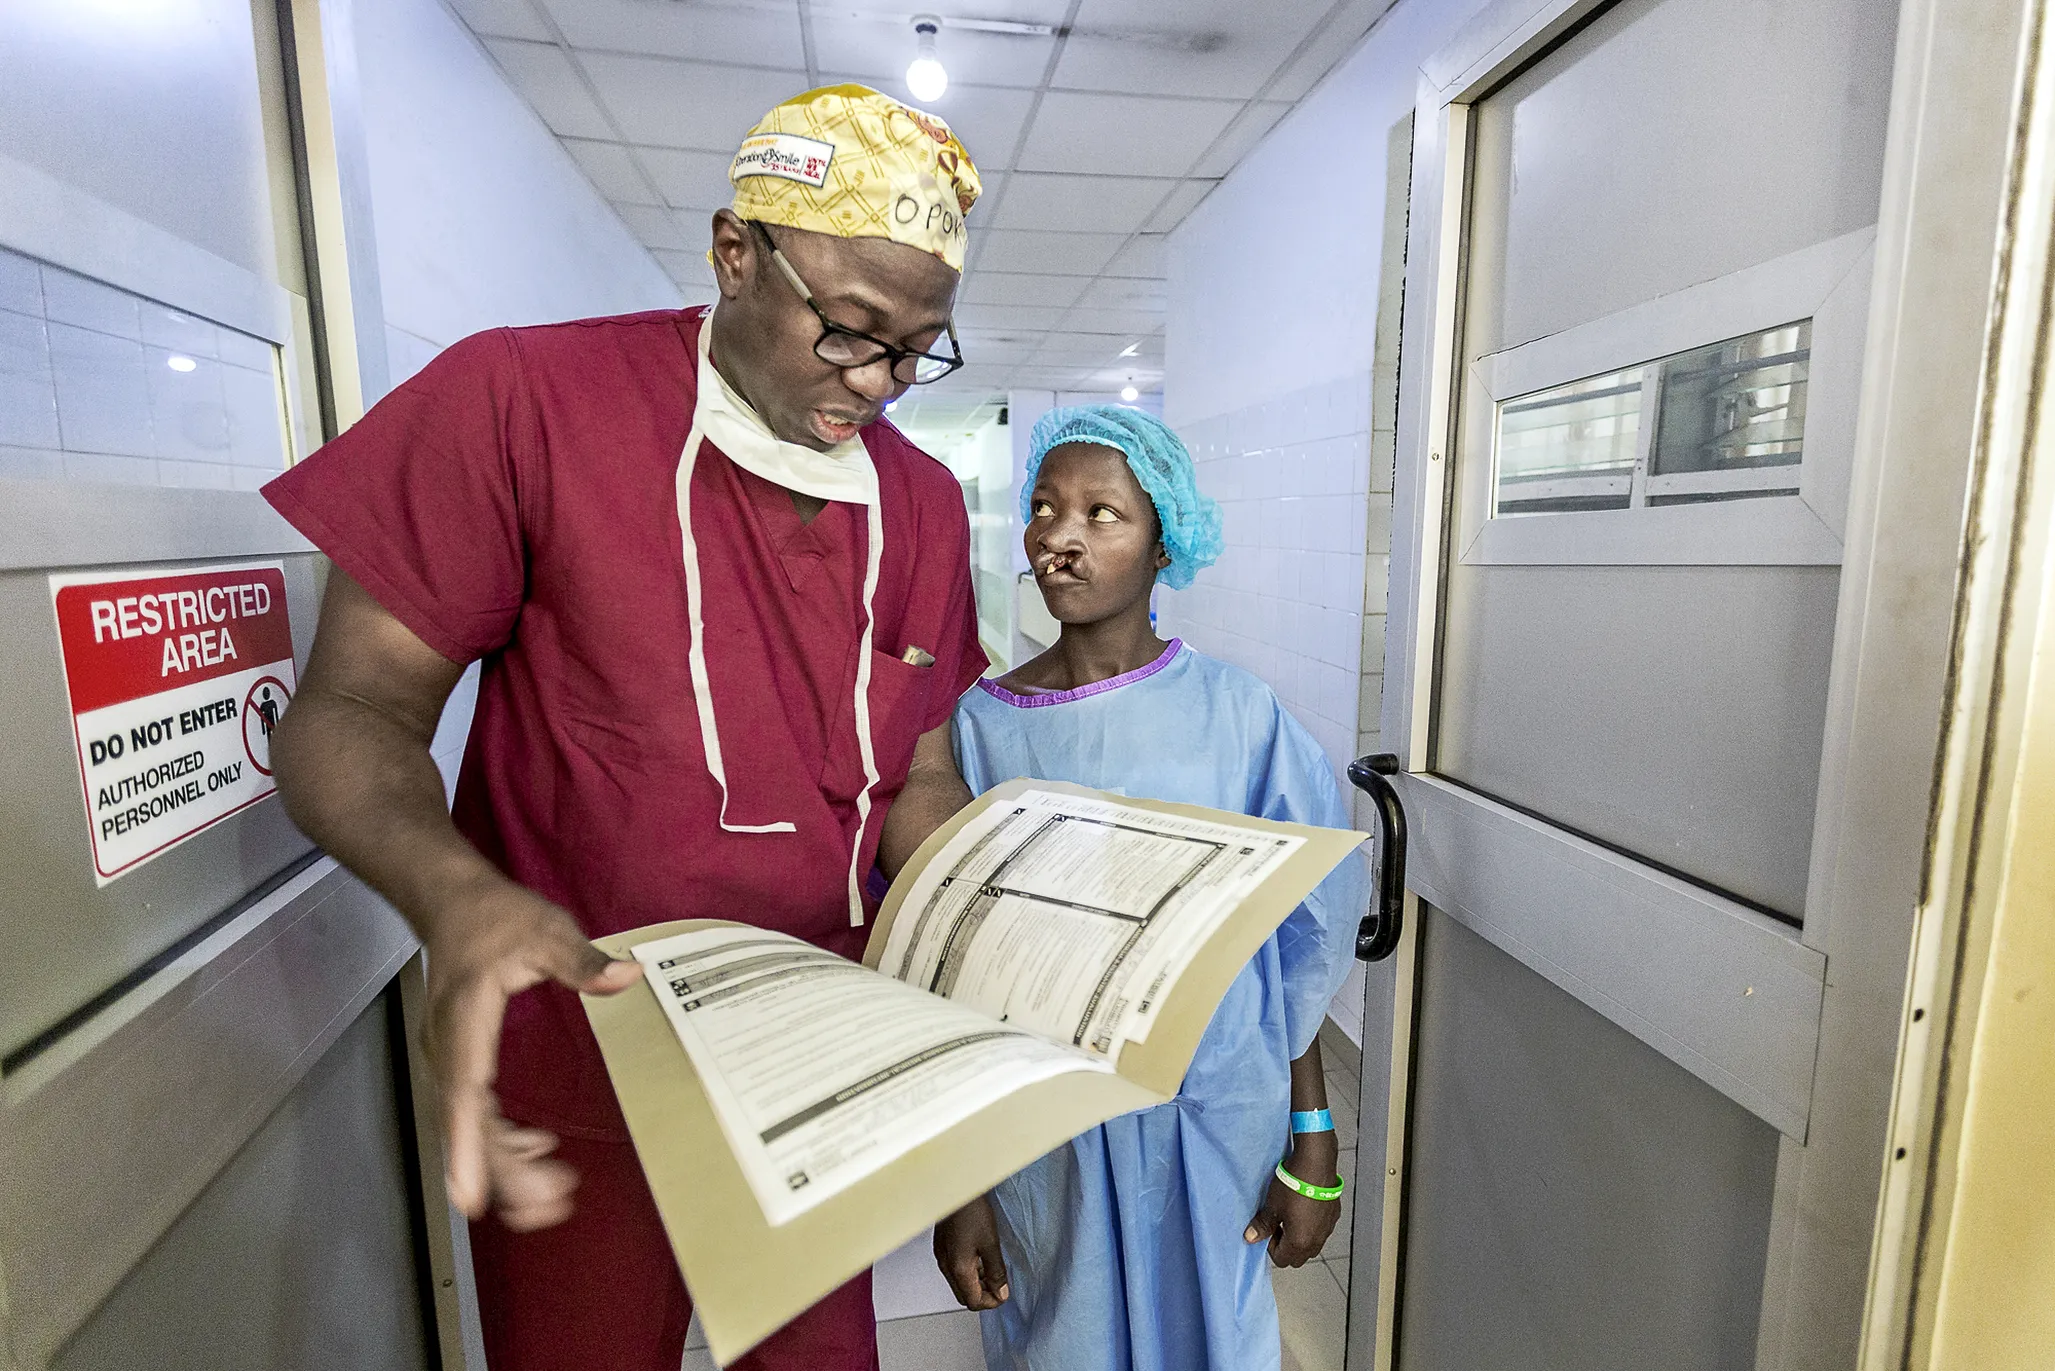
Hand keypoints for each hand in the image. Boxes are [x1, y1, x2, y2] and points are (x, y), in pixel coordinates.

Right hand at [422, 877, 641, 1228]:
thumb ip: (583, 960)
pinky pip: (474, 1111)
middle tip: (548, 1207)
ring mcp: (449, 1056)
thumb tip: (628, 977)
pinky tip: (533, 1152)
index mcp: (467, 1018)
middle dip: (501, 1171)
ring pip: (469, 1124)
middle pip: (469, 1123)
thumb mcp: (546, 929)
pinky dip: (500, 1138)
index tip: (469, 1195)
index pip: (466, 1090)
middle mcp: (448, 1047)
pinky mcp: (458, 1058)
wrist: (451, 901)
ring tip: (549, 1196)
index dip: (468, 1145)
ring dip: (504, 1163)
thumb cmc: (495, 917)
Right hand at [934, 1194, 1009, 1309]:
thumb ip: (996, 1271)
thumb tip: (1001, 1291)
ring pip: (958, 1283)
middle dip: (983, 1295)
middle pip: (964, 1296)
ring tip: (992, 1272)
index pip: (973, 1301)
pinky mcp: (941, 1247)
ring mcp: (942, 1256)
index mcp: (958, 1268)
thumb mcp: (991, 1243)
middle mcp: (946, 1266)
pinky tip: (979, 1259)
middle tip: (999, 1286)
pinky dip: (968, 1272)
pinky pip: (954, 1270)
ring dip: (975, 1283)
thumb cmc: (972, 1211)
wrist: (954, 1188)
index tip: (1004, 1293)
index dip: (991, 1302)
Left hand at [1245, 1132, 1342, 1267]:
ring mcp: (1327, 1229)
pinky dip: (1312, 1227)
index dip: (1271, 1246)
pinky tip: (1305, 1207)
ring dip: (1300, 1238)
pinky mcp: (1334, 1216)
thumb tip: (1250, 1237)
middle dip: (1286, 1246)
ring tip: (1291, 1215)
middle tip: (1278, 1225)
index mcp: (1300, 1242)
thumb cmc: (1292, 1186)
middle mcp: (1317, 1240)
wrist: (1316, 1164)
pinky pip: (1321, 1231)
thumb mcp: (1272, 1206)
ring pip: (1311, 1245)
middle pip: (1298, 1257)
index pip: (1281, 1259)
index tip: (1268, 1229)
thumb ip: (1262, 1225)